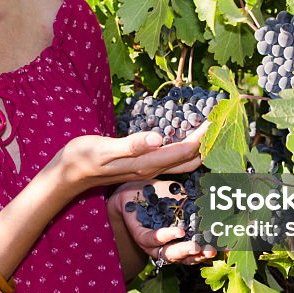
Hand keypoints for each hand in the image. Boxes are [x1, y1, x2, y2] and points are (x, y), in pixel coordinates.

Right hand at [54, 121, 209, 196]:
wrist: (70, 173)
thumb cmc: (84, 157)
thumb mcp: (105, 149)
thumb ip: (132, 145)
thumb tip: (158, 138)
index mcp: (148, 163)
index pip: (185, 151)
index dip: (204, 136)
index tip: (218, 119)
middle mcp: (153, 169)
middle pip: (190, 159)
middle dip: (209, 143)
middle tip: (223, 122)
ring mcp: (148, 170)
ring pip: (183, 161)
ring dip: (200, 147)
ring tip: (213, 130)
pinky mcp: (143, 166)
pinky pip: (173, 159)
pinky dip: (186, 148)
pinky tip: (188, 138)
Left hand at [109, 179, 217, 266]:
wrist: (135, 190)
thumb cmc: (162, 194)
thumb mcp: (184, 196)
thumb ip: (200, 199)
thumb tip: (225, 194)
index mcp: (182, 240)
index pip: (199, 249)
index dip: (212, 249)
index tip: (228, 247)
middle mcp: (169, 246)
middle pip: (186, 257)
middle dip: (200, 255)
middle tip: (211, 251)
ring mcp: (155, 244)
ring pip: (169, 254)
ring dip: (183, 251)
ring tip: (196, 246)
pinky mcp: (141, 236)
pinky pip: (152, 240)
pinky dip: (165, 237)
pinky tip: (176, 232)